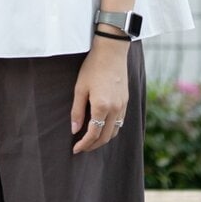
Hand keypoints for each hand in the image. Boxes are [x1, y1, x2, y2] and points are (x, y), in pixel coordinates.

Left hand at [71, 37, 128, 153]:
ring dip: (103, 139)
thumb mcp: (80, 88)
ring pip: (115, 132)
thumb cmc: (93, 67)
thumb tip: (74, 130)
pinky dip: (111, 130)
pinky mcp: (126, 101)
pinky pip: (120, 123)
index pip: (93, 134)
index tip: (75, 149)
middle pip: (105, 137)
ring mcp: (123, 106)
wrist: (112, 52)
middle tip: (81, 148)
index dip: (84, 144)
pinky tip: (102, 128)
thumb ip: (77, 111)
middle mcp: (115, 109)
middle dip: (93, 146)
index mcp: (102, 106)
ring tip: (91, 141)